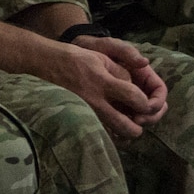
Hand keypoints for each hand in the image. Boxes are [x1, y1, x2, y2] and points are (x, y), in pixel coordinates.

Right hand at [40, 35, 164, 137]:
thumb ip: (122, 72)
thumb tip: (135, 89)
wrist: (47, 64)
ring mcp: (88, 114)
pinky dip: (111, 133)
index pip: (135, 98)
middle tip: (139, 117)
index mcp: (104, 82)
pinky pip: (102, 134)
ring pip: (116, 136)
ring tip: (127, 121)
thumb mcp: (101, 57)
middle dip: (140, 125)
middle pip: (128, 128)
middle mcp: (97, 102)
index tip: (146, 101)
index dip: (146, 102)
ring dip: (125, 131)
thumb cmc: (75, 58)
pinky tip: (112, 122)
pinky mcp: (80, 120)